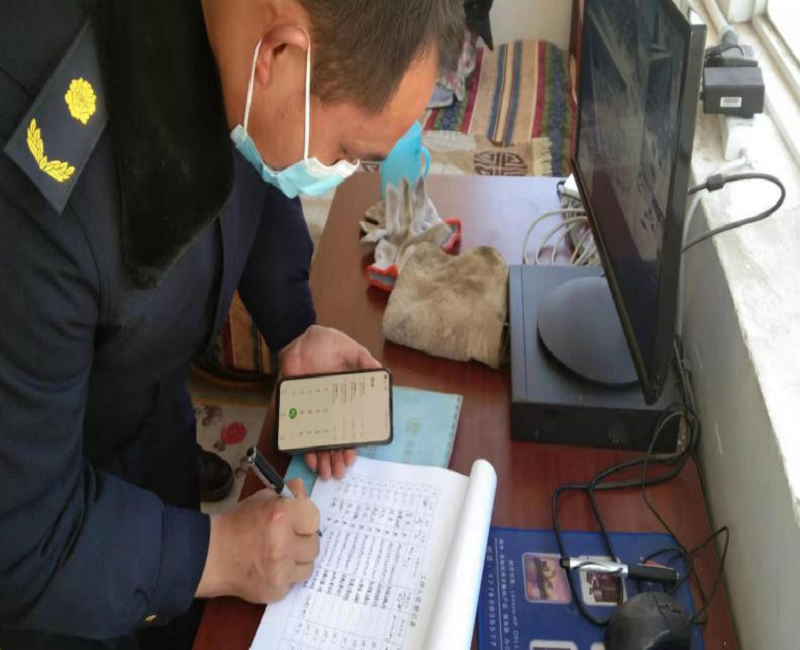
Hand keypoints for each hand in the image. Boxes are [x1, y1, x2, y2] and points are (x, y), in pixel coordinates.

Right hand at [196, 479, 318, 602]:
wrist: (212, 555)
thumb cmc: (238, 524)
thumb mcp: (262, 500)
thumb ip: (288, 494)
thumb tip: (304, 492)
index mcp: (281, 515)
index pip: (315, 518)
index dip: (305, 519)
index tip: (297, 521)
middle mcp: (283, 543)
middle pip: (314, 544)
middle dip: (302, 540)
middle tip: (287, 539)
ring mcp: (280, 570)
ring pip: (308, 566)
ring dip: (297, 560)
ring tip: (281, 555)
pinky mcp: (276, 590)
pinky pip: (293, 583)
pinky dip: (285, 577)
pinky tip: (271, 569)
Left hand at [279, 325, 381, 479]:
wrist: (298, 338)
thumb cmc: (326, 344)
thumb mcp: (349, 350)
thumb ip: (364, 360)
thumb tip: (380, 371)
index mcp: (345, 399)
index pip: (350, 426)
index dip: (351, 443)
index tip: (351, 458)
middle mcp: (329, 408)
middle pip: (334, 438)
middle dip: (336, 458)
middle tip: (338, 473)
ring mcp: (312, 410)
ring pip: (318, 439)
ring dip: (322, 458)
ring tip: (325, 473)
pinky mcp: (297, 408)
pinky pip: (300, 431)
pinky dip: (304, 446)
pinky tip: (309, 459)